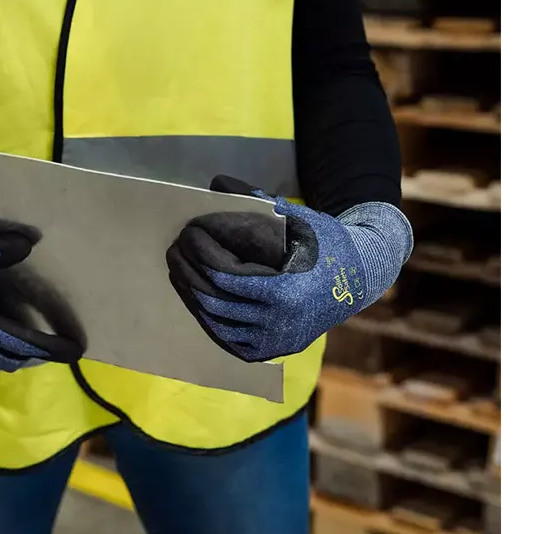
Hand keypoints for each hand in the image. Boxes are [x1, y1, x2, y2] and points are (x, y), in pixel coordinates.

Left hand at [167, 175, 412, 362]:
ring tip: (179, 271)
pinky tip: (196, 296)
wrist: (361, 278)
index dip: (201, 254)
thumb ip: (257, 201)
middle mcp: (279, 322)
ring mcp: (275, 341)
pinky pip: (229, 340)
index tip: (187, 234)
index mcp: (285, 291)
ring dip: (193, 296)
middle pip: (215, 300)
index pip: (226, 275)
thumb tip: (216, 182)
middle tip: (174, 251)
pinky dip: (209, 319)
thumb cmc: (326, 243)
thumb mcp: (298, 218)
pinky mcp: (273, 350)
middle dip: (189, 274)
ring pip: (218, 323)